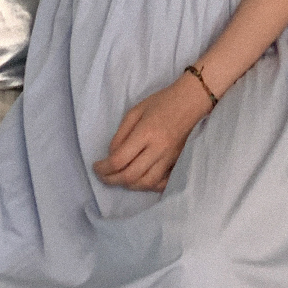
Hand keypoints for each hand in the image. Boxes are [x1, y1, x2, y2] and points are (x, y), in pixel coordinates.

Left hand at [93, 72, 213, 192]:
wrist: (190, 101)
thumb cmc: (161, 102)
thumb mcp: (135, 111)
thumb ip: (121, 134)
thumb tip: (111, 156)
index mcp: (145, 133)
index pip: (120, 159)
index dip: (103, 168)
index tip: (96, 166)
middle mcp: (158, 148)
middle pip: (130, 175)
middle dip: (111, 180)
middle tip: (103, 176)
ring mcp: (170, 158)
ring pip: (145, 183)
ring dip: (128, 185)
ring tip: (119, 178)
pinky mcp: (177, 162)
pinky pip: (161, 183)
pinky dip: (148, 186)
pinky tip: (140, 180)